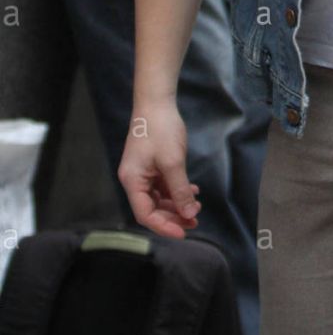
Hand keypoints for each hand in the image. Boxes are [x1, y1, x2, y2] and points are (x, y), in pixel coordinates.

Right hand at [118, 102, 200, 237]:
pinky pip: (164, 185)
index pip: (145, 214)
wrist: (157, 102)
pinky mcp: (152, 166)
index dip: (164, 226)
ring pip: (160, 198)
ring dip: (178, 204)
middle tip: (195, 220)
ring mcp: (143, 173)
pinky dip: (177, 190)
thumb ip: (180, 190)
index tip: (184, 232)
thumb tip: (188, 214)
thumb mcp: (173, 162)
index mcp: (132, 181)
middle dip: (174, 216)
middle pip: (153, 208)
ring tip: (197, 208)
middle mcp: (135, 180)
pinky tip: (193, 190)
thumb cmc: (161, 129)